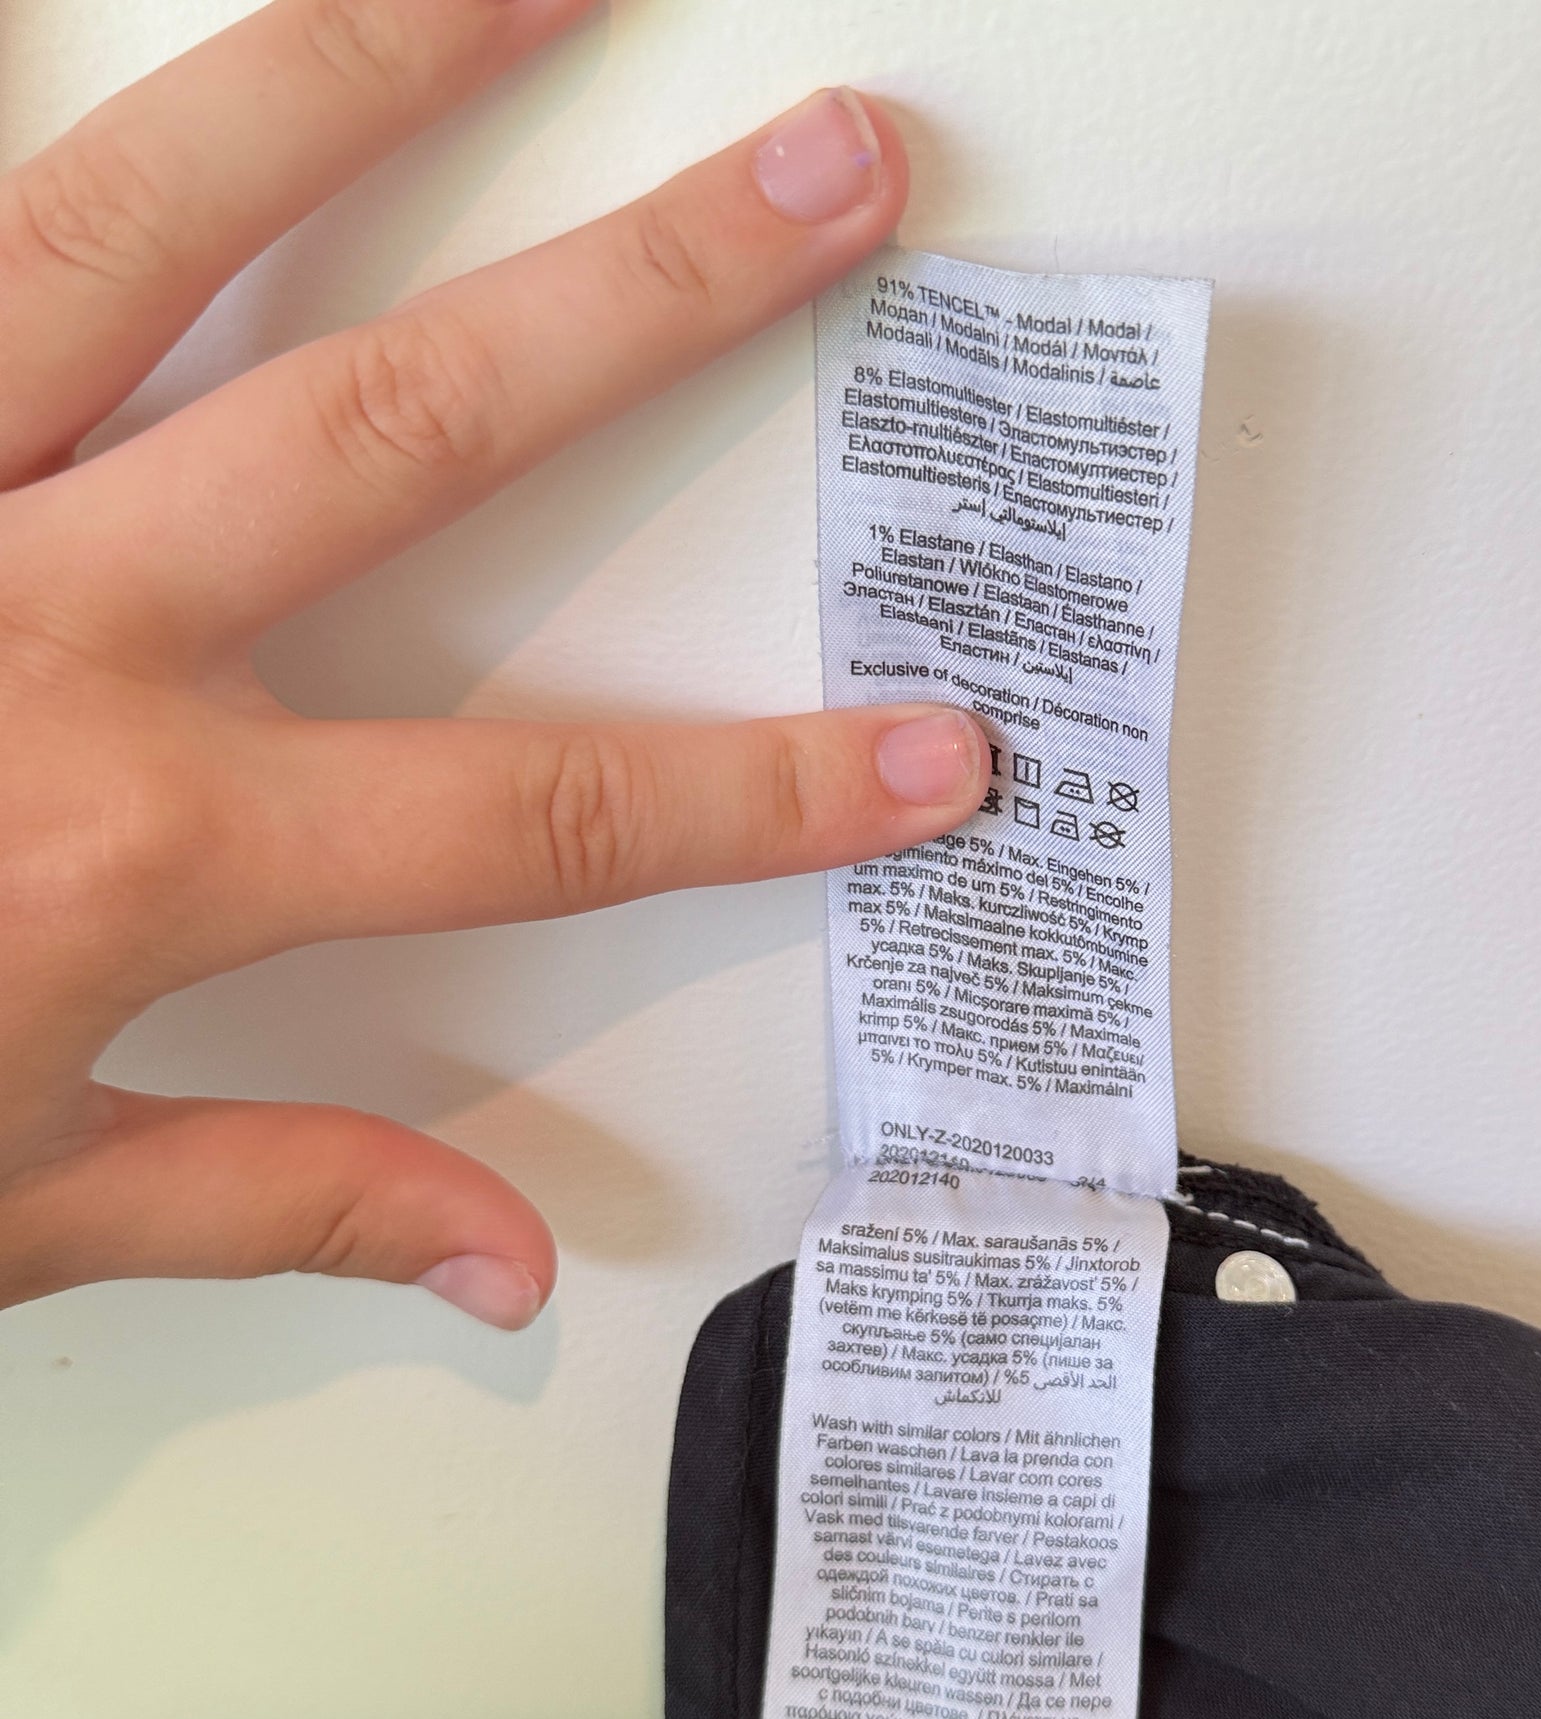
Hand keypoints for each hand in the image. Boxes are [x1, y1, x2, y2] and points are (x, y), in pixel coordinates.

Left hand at [0, 0, 985, 1324]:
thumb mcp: (6, 1203)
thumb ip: (280, 1192)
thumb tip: (503, 1258)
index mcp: (140, 840)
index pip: (545, 817)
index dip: (770, 793)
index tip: (933, 754)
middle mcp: (42, 621)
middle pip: (422, 422)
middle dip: (661, 299)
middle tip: (825, 177)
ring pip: (156, 216)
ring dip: (368, 73)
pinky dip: (14, 90)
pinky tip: (78, 16)